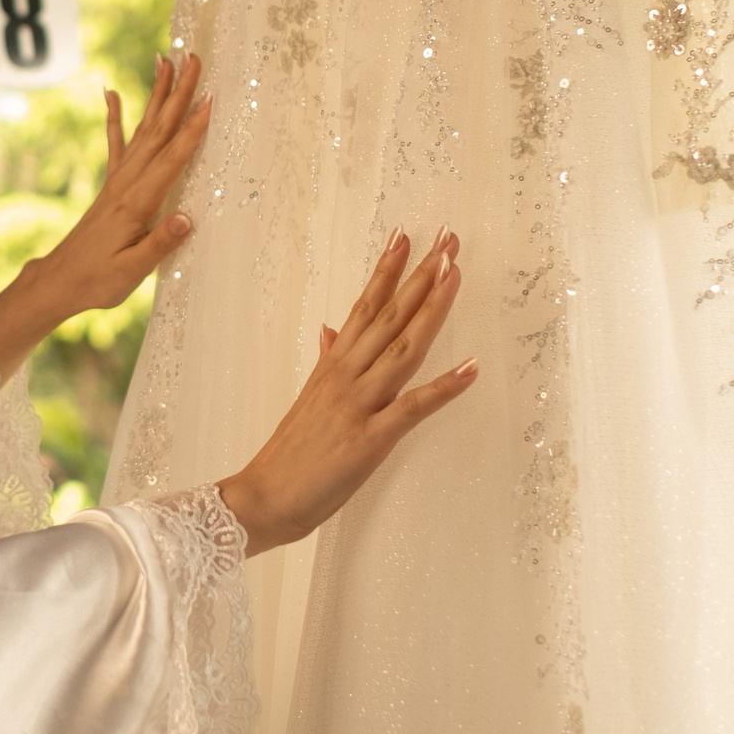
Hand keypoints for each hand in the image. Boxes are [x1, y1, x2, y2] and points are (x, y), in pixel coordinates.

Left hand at [0, 55, 212, 380]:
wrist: (59, 281)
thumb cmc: (97, 281)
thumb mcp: (132, 271)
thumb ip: (160, 243)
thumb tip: (186, 218)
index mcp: (137, 203)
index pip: (171, 160)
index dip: (192, 130)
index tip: (208, 99)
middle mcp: (126, 184)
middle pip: (159, 131)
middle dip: (178, 94)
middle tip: (192, 58)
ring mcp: (117, 182)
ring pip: (142, 130)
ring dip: (155, 95)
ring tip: (165, 60)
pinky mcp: (110, 186)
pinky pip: (116, 144)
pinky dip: (115, 117)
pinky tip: (112, 93)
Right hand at [216, 227, 476, 553]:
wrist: (263, 497)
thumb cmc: (288, 454)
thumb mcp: (307, 398)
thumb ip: (324, 360)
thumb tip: (330, 329)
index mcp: (332, 365)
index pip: (364, 306)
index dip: (386, 270)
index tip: (405, 235)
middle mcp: (346, 375)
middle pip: (389, 316)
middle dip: (420, 275)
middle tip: (447, 239)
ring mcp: (359, 404)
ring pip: (403, 348)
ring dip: (432, 310)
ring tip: (455, 274)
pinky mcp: (370, 439)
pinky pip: (413, 407)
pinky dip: (444, 387)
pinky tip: (471, 367)